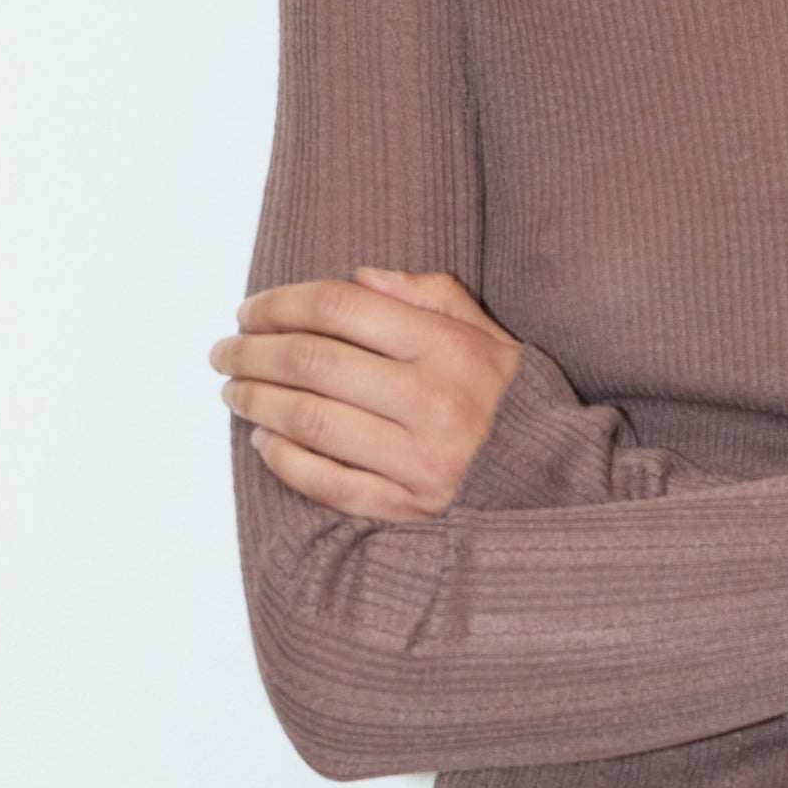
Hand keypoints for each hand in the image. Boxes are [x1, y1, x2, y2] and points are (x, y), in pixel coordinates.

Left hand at [208, 267, 522, 518]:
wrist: (561, 481)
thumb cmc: (511, 401)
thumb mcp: (487, 333)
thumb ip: (429, 295)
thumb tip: (358, 278)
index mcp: (450, 347)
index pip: (340, 308)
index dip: (280, 304)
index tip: (249, 310)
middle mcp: (434, 401)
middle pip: (312, 362)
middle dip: (253, 352)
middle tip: (226, 351)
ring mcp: (421, 460)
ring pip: (309, 420)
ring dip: (256, 401)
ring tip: (234, 391)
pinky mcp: (410, 508)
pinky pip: (327, 481)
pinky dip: (284, 458)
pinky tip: (266, 439)